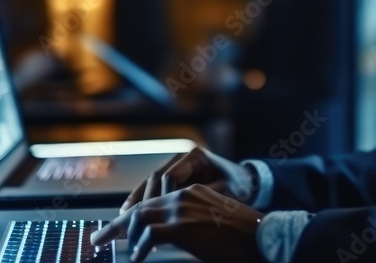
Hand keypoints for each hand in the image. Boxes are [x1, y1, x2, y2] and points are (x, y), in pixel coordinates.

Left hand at [92, 183, 263, 262]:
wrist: (264, 236)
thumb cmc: (245, 237)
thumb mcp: (214, 224)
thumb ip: (192, 224)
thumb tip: (173, 237)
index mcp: (193, 192)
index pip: (154, 200)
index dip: (132, 214)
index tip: (116, 227)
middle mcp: (185, 195)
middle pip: (141, 207)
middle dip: (117, 224)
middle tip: (99, 238)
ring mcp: (183, 209)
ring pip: (140, 218)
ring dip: (126, 237)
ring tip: (119, 251)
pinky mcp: (182, 227)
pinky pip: (149, 236)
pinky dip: (140, 248)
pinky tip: (139, 257)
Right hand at [120, 147, 255, 212]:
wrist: (250, 183)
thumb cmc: (241, 188)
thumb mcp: (223, 193)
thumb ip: (200, 199)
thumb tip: (175, 211)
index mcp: (196, 156)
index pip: (169, 177)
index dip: (159, 198)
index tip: (152, 216)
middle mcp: (184, 158)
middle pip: (155, 178)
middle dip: (141, 200)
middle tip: (127, 218)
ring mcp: (180, 167)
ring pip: (151, 183)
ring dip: (138, 200)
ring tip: (124, 216)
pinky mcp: (179, 177)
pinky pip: (157, 189)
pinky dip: (145, 202)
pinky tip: (132, 212)